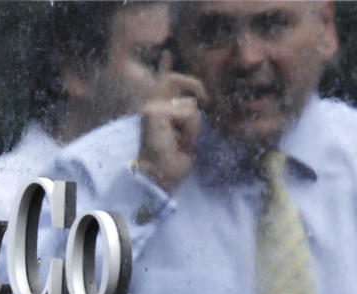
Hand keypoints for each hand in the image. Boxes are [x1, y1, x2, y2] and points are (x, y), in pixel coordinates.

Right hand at [135, 52, 207, 192]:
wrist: (159, 178)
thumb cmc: (172, 161)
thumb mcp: (184, 133)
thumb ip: (188, 115)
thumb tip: (198, 102)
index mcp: (157, 110)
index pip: (163, 82)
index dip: (164, 67)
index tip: (167, 52)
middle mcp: (150, 107)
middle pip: (175, 79)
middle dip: (194, 85)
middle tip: (206, 99)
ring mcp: (150, 109)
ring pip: (190, 104)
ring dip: (193, 126)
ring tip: (181, 142)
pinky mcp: (154, 113)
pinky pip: (187, 113)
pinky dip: (190, 130)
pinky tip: (178, 143)